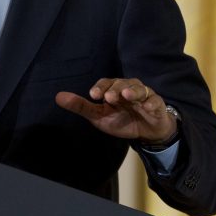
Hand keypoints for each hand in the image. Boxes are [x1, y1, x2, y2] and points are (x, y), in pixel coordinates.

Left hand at [55, 78, 177, 141]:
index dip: (100, 87)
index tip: (93, 95)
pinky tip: (147, 106)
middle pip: (122, 84)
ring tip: (127, 96)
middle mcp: (129, 89)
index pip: (107, 83)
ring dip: (133, 91)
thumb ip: (81, 107)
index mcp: (114, 89)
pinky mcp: (157, 105)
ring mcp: (144, 96)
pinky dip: (152, 103)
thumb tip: (58, 97)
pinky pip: (155, 102)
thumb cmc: (121, 120)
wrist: (146, 132)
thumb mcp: (99, 116)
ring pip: (139, 89)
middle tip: (109, 97)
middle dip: (115, 89)